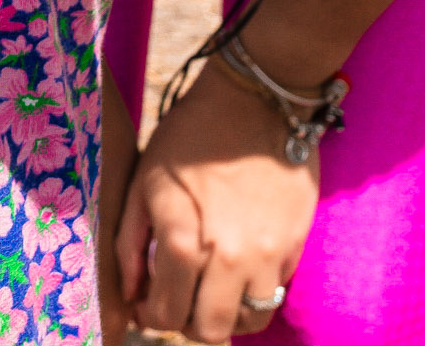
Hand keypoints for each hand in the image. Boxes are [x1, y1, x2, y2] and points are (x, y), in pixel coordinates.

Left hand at [116, 68, 317, 339]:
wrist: (254, 101)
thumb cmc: (189, 137)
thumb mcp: (143, 182)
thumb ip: (131, 244)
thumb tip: (130, 294)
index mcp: (183, 243)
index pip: (167, 314)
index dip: (150, 317)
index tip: (146, 304)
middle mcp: (228, 259)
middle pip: (211, 330)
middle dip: (189, 323)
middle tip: (178, 299)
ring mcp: (267, 256)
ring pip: (250, 320)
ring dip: (227, 313)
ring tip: (210, 288)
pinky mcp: (295, 246)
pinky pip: (276, 291)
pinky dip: (254, 291)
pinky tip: (237, 266)